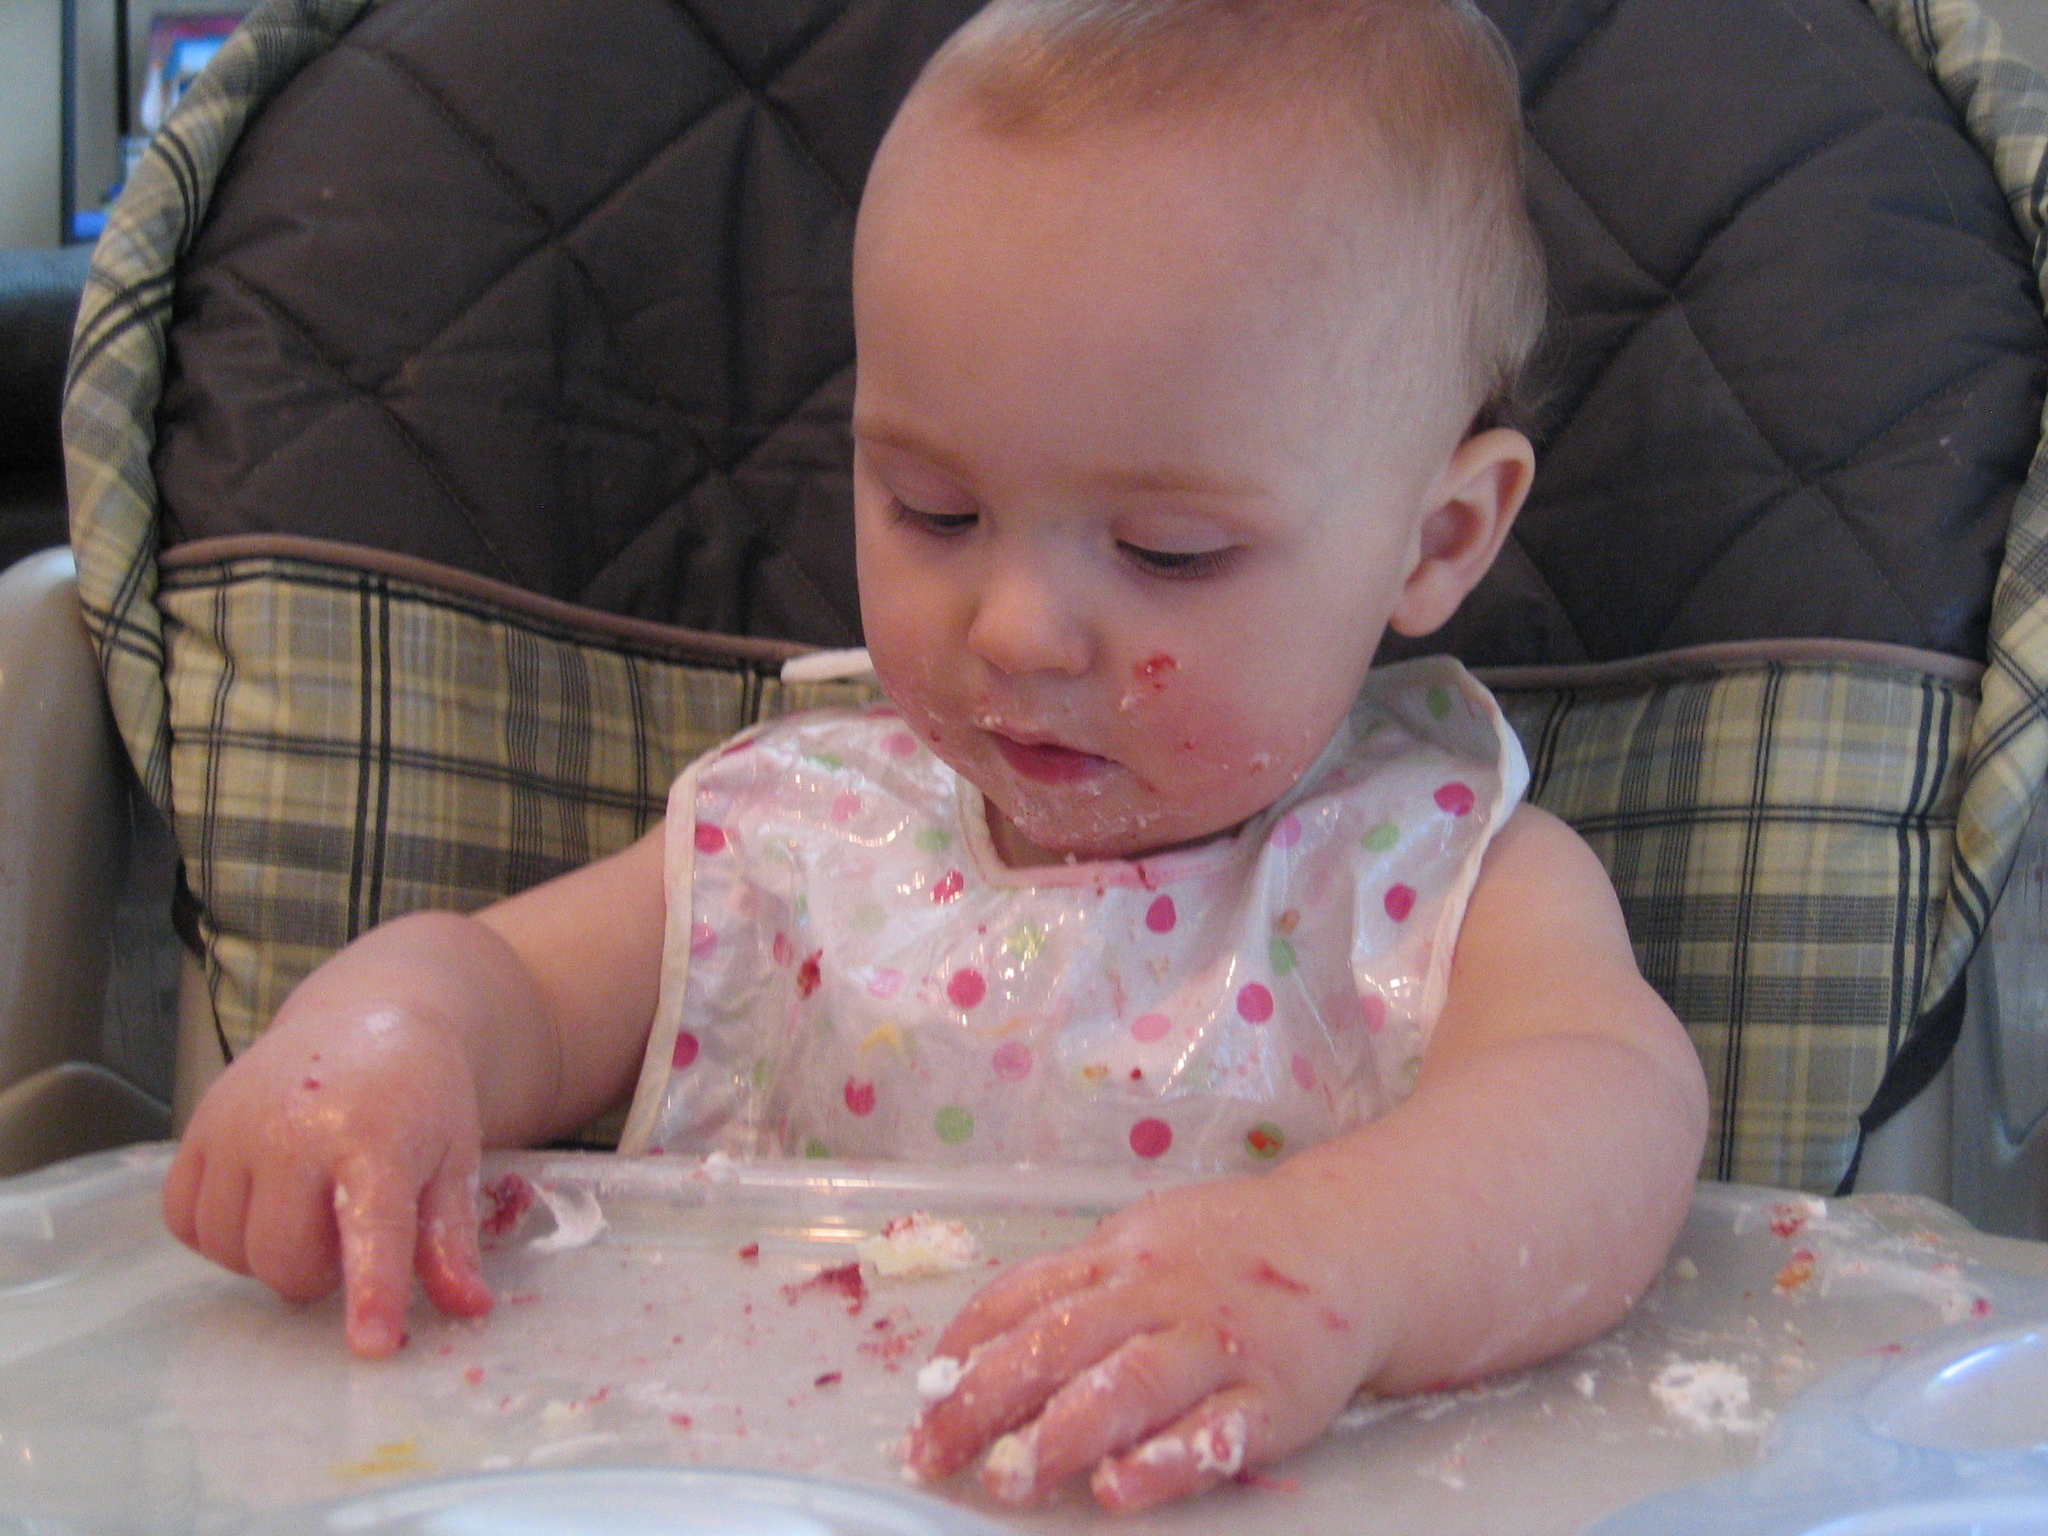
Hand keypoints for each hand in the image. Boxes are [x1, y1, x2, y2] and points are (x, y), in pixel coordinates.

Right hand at [162, 997, 494, 1357]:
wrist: (366, 1018)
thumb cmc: (418, 1098)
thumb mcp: (454, 1159)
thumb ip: (451, 1238)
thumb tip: (467, 1308)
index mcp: (376, 1137)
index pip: (372, 1229)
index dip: (371, 1293)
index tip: (370, 1346)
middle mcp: (295, 1128)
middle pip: (284, 1262)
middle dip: (317, 1271)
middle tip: (345, 1229)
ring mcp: (235, 1125)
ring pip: (229, 1252)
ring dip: (268, 1253)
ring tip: (307, 1206)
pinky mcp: (194, 1127)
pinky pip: (184, 1221)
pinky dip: (219, 1232)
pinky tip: (260, 1199)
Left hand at [904, 1169, 1381, 1511]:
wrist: (1349, 1243)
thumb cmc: (1228, 1253)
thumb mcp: (1140, 1243)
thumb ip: (1069, 1289)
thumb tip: (972, 1350)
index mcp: (1118, 1257)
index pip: (1024, 1297)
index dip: (966, 1351)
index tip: (922, 1402)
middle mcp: (1159, 1294)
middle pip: (1062, 1341)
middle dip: (992, 1401)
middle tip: (939, 1454)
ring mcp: (1216, 1344)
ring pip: (1131, 1382)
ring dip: (1065, 1433)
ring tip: (1015, 1478)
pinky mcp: (1273, 1398)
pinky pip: (1214, 1432)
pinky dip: (1166, 1461)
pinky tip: (1122, 1487)